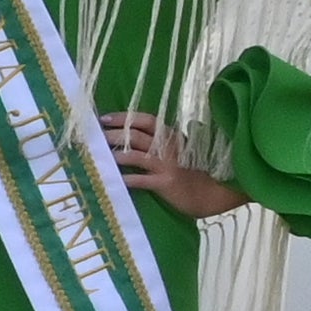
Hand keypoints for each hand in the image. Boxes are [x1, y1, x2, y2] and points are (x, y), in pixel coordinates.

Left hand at [101, 112, 246, 221]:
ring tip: (100, 155)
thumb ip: (159, 143)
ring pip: (137, 155)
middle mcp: (168, 147)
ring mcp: (168, 164)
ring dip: (117, 154)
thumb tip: (128, 138)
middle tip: (95, 136)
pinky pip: (142, 180)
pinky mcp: (166, 183)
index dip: (124, 118)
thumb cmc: (193, 171)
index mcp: (171, 136)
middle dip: (114, 134)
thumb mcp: (178, 151)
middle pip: (136, 135)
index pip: (145, 120)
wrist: (214, 192)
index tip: (104, 118)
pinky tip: (113, 180)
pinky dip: (127, 179)